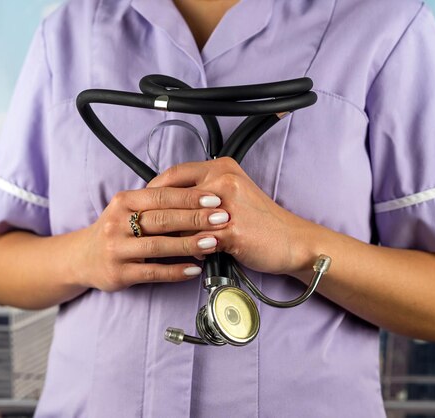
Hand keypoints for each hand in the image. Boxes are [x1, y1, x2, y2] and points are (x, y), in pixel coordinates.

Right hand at [72, 187, 231, 291]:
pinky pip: (152, 272)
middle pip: (162, 219)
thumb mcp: (128, 208)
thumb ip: (157, 202)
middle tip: (222, 217)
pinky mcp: (119, 273)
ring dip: (189, 244)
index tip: (215, 197)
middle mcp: (117, 223)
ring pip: (158, 245)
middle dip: (196, 218)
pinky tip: (194, 269)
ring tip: (213, 242)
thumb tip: (200, 193)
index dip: (189, 197)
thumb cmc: (116, 230)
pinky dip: (175, 271)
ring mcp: (117, 249)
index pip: (161, 196)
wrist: (83, 258)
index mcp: (124, 202)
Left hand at [148, 158, 316, 275]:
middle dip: (155, 214)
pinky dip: (191, 251)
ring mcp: (227, 205)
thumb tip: (171, 204)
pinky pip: (197, 242)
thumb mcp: (234, 195)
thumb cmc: (262, 221)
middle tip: (142, 227)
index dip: (154, 189)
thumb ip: (205, 194)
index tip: (143, 203)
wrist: (293, 241)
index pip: (175, 173)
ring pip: (182, 220)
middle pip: (173, 196)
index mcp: (223, 168)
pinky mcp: (231, 231)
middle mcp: (224, 181)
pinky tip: (190, 257)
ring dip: (171, 235)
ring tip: (162, 245)